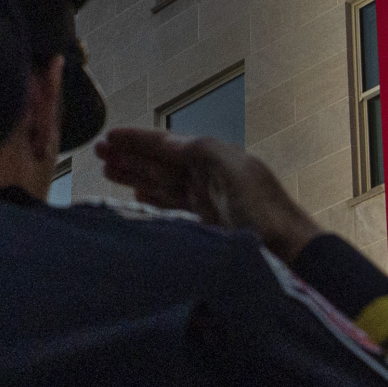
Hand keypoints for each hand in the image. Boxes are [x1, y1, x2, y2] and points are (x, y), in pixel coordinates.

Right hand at [93, 126, 322, 261]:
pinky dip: (153, 198)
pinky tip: (137, 195)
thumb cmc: (263, 208)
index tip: (109, 136)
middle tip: (99, 153)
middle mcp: (207, 175)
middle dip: (130, 155)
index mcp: (213, 156)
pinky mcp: (206, 225)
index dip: (137, 139)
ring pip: (162, 182)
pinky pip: (172, 205)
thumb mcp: (229, 167)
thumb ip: (197, 150)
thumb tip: (166, 143)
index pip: (166, 143)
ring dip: (136, 174)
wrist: (288, 250)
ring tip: (109, 171)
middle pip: (161, 161)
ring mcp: (206, 201)